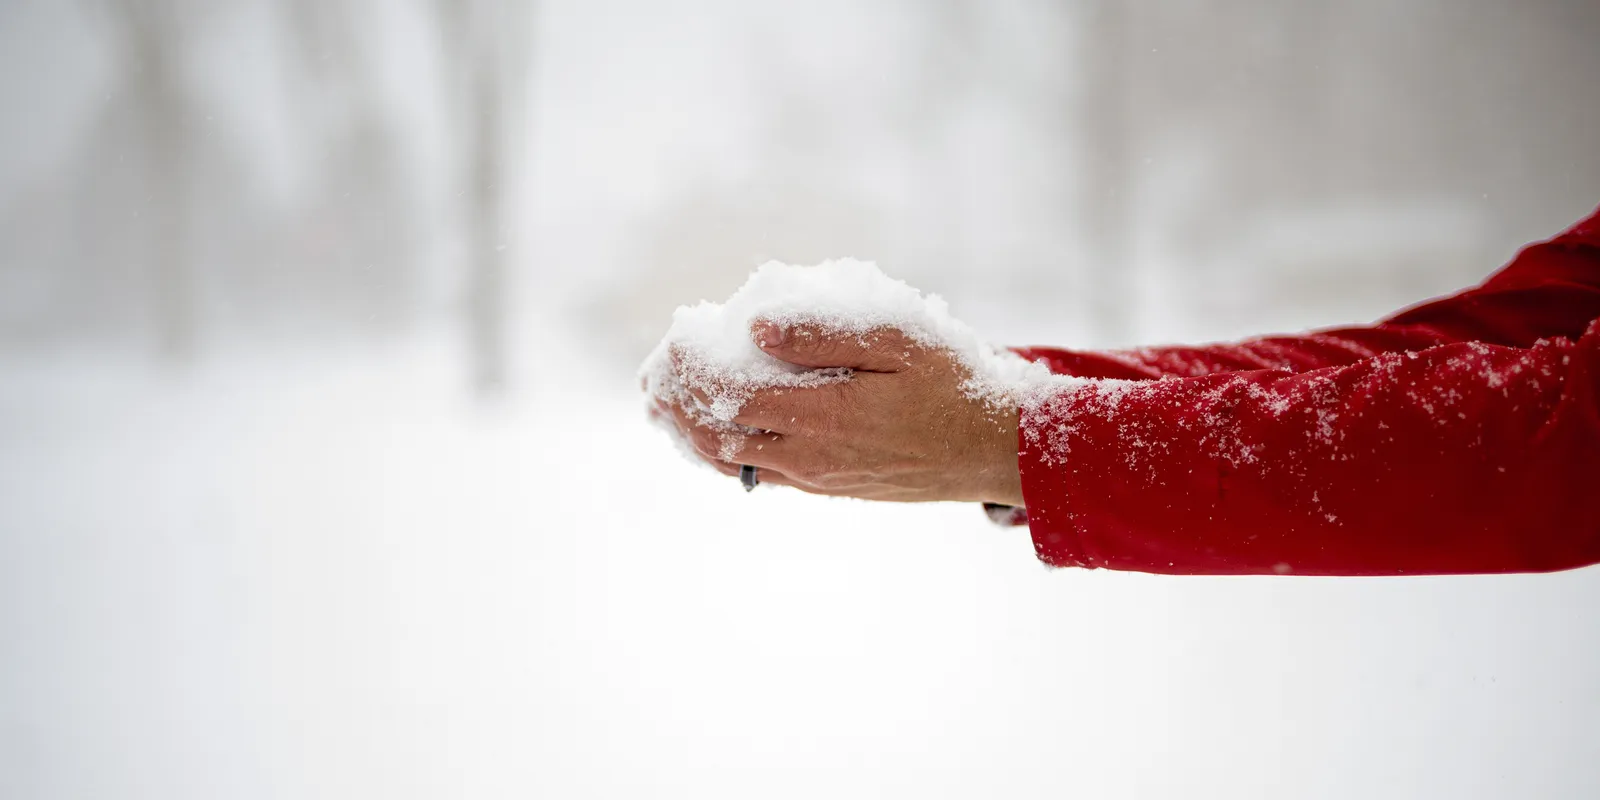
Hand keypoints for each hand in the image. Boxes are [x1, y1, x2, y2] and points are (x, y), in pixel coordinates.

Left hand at [652, 320, 1023, 504]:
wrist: (994, 450)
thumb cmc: (953, 382)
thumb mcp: (899, 339)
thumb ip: (825, 332)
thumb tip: (755, 323)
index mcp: (821, 414)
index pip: (729, 391)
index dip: (692, 365)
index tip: (673, 336)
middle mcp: (808, 454)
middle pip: (717, 432)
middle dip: (676, 402)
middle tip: (651, 373)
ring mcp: (816, 476)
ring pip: (732, 460)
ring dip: (690, 432)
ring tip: (662, 405)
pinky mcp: (828, 486)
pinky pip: (759, 474)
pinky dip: (722, 453)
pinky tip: (712, 436)